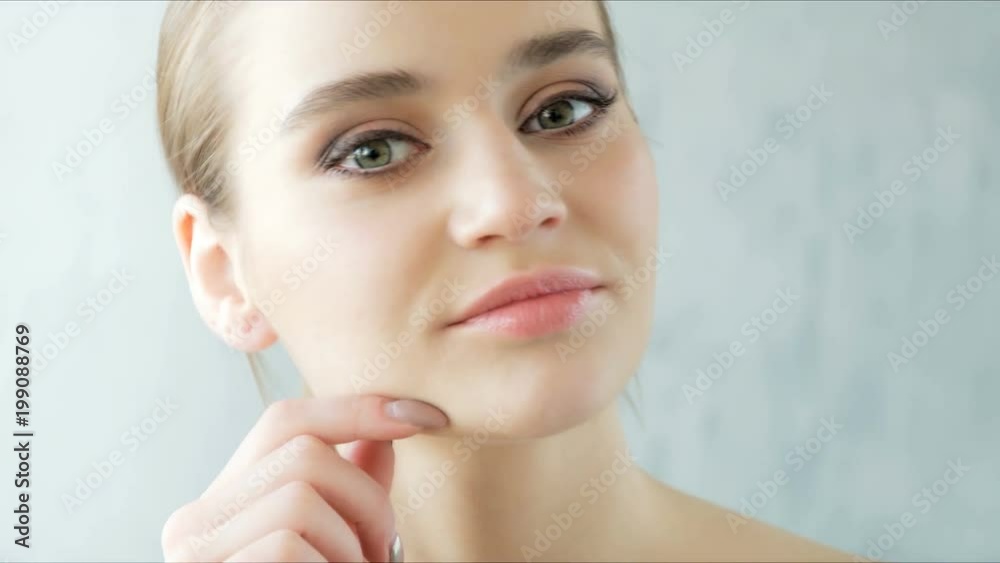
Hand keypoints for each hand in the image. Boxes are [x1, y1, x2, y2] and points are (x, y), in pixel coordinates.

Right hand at [161, 395, 447, 561]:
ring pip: (301, 496)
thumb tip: (382, 431)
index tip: (427, 418)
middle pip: (302, 451)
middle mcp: (194, 522)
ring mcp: (193, 554)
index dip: (358, 408)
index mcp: (226, 505)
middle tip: (380, 556)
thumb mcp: (339, 550)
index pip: (285, 421)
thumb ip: (351, 492)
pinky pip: (289, 545)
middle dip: (366, 499)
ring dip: (352, 546)